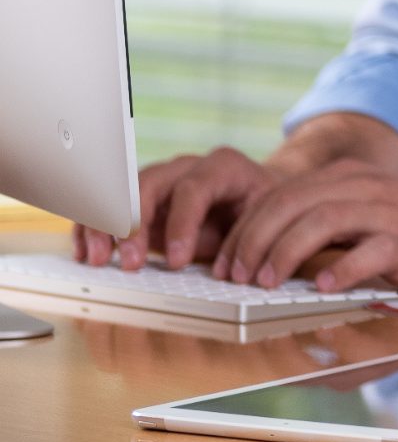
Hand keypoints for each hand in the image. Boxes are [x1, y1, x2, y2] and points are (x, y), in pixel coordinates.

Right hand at [76, 147, 282, 273]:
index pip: (194, 188)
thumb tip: (236, 273)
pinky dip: (94, 228)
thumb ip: (250, 239)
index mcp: (223, 167)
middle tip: (131, 264)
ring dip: (106, 225)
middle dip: (135, 224)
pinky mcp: (140, 200)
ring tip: (99, 260)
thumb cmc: (262, 209)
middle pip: (150, 184)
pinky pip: (109, 206)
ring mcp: (161, 180)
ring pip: (122, 192)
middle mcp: (186, 168)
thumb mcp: (267, 219)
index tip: (177, 261)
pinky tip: (86, 253)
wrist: (255, 195)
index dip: (182, 224)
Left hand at [209, 168, 397, 294]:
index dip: (245, 229)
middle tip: (236, 278)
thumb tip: (272, 254)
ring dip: (284, 253)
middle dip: (253, 242)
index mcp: (349, 179)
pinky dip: (341, 269)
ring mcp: (388, 212)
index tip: (227, 264)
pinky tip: (325, 288)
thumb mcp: (371, 212)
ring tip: (267, 284)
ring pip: (320, 220)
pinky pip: (370, 250)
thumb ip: (329, 221)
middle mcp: (364, 188)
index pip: (279, 195)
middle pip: (290, 204)